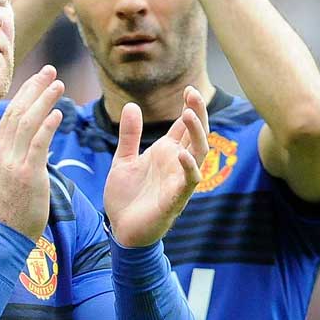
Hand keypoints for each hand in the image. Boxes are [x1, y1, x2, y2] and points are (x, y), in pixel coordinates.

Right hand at [0, 66, 65, 240]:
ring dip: (44, 100)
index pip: (10, 115)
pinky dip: (48, 126)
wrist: (3, 236)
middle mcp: (3, 153)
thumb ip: (15, 159)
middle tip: (50, 70)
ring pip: (28, 123)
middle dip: (34, 88)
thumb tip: (27, 147)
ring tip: (58, 85)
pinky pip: (38, 145)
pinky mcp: (28, 175)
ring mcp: (14, 163)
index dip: (25, 94)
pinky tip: (58, 113)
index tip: (38, 79)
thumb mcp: (6, 178)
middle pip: (18, 112)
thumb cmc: (10, 211)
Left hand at [104, 86, 209, 246]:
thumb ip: (129, 135)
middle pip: (196, 135)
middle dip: (198, 114)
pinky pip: (189, 181)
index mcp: (166, 153)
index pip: (184, 127)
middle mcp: (176, 164)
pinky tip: (182, 154)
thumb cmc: (126, 197)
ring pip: (198, 154)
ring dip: (196, 135)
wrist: (121, 230)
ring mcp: (178, 180)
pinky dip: (188, 168)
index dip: (190, 108)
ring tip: (189, 115)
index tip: (189, 89)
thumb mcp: (122, 159)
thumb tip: (131, 106)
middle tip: (194, 93)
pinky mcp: (175, 199)